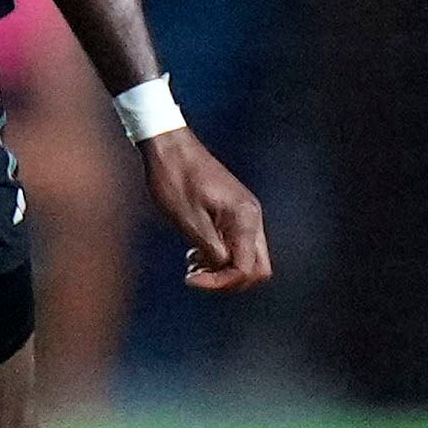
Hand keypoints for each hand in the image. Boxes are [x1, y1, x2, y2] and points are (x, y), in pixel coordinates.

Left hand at [140, 126, 271, 292]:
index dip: (220, 282)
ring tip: (192, 266)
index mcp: (244, 218)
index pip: (246, 268)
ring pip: (248, 258)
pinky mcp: (234, 212)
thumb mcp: (188, 219)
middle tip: (197, 277)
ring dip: (223, 270)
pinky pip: (237, 245)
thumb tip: (223, 269)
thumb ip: (211, 248)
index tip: (191, 279)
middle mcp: (252, 216)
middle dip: (228, 280)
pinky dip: (220, 256)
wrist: (169, 145)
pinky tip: (195, 253)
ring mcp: (245, 213)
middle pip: (257, 268)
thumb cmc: (175, 178)